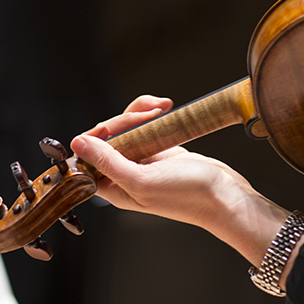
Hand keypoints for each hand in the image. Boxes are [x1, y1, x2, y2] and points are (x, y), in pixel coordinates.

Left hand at [70, 95, 291, 268]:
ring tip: (161, 107)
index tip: (114, 128)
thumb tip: (78, 143)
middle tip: (149, 115)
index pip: (87, 156)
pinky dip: (151, 113)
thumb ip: (109, 163)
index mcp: (113, 187)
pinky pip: (144, 124)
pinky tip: (166, 108)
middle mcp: (123, 173)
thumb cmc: (189, 196)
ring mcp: (142, 159)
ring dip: (139, 111)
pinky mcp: (158, 148)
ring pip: (126, 126)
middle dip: (124, 119)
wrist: (226, 195)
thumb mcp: (143, 181)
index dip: (96, 137)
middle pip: (107, 135)